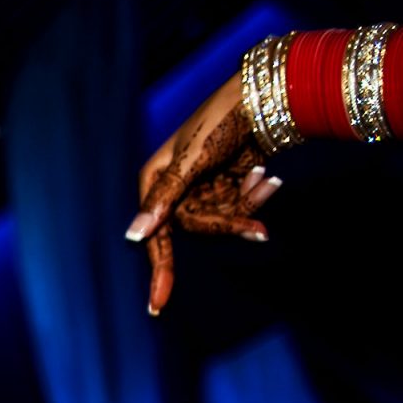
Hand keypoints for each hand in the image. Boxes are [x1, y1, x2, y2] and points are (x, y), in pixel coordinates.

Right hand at [130, 77, 282, 314]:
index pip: (156, 236)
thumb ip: (164, 199)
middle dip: (229, 225)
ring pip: (222, 219)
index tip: (157, 306)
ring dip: (249, 205)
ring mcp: (204, 187)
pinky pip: (239, 207)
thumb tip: (135, 235)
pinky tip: (268, 175)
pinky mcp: (228, 184)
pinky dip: (257, 195)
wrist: (266, 96)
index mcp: (156, 181)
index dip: (158, 271)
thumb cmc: (220, 121)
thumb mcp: (190, 160)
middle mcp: (176, 188)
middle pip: (197, 229)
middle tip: (258, 229)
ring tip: (266, 178)